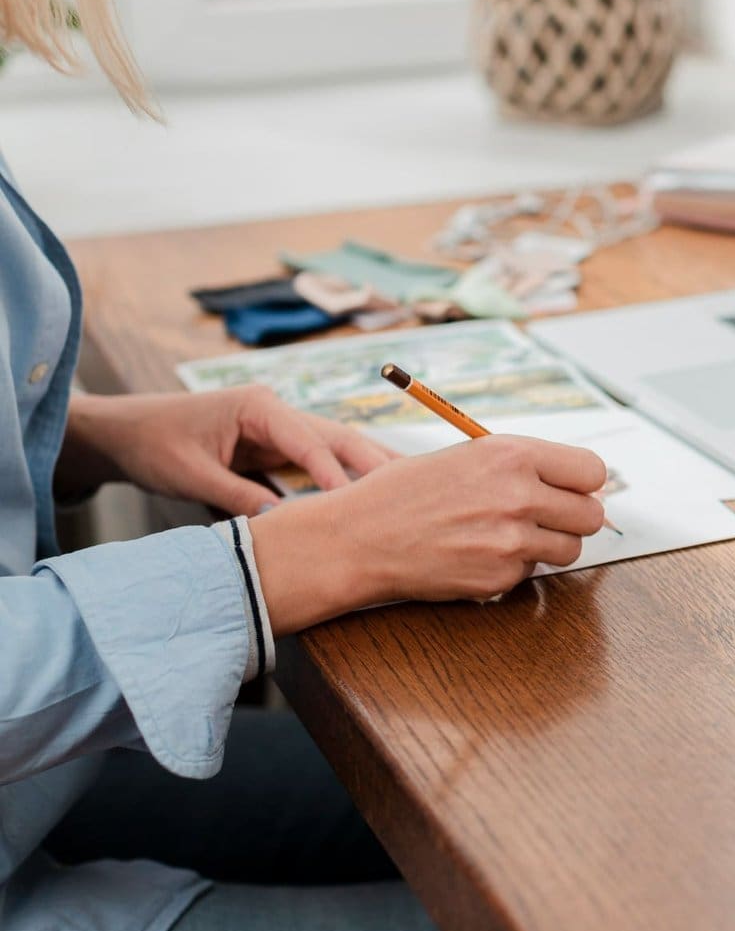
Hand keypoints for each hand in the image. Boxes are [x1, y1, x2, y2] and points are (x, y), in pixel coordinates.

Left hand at [63, 387, 398, 514]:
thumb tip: (282, 523)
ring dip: (367, 470)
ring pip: (336, 448)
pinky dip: (344, 478)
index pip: (311, 442)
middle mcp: (278, 411)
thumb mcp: (192, 475)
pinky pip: (319, 462)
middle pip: (338, 438)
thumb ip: (238, 497)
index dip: (336, 475)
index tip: (359, 505)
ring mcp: (280, 427)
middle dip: (374, 464)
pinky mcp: (278, 445)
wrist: (126, 433)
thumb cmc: (154, 445)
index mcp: (259, 407)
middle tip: (411, 492)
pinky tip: (369, 498)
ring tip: (406, 494)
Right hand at [249, 434, 607, 634]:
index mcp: (512, 454)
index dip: (585, 483)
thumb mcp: (468, 457)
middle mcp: (519, 495)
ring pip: (571, 549)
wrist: (360, 536)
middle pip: (592, 514)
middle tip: (548, 517)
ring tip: (511, 535)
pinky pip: (532, 572)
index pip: (592, 470)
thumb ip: (522, 466)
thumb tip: (576, 481)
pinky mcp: (500, 577)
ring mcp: (511, 540)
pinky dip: (513, 567)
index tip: (573, 489)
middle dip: (575, 518)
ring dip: (550, 545)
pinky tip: (479, 554)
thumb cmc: (408, 492)